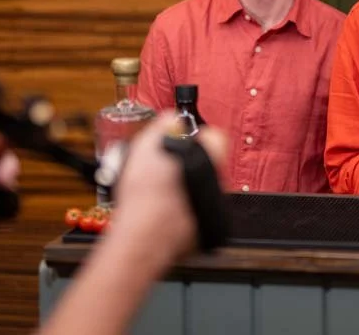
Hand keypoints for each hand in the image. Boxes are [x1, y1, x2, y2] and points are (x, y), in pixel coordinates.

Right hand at [108, 112, 226, 263]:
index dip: (197, 135)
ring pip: (201, 189)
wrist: (140, 239)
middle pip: (207, 164)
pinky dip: (181, 211)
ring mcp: (213, 210)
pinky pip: (194, 213)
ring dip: (184, 187)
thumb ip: (165, 125)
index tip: (183, 139)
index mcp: (210, 160)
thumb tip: (172, 119)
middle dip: (188, 162)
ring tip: (158, 189)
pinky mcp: (203, 232)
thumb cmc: (145, 197)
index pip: (216, 137)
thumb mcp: (147, 146)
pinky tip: (161, 209)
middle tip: (164, 165)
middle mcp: (217, 185)